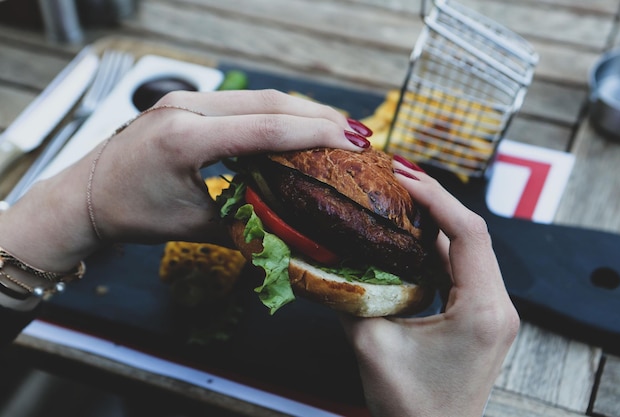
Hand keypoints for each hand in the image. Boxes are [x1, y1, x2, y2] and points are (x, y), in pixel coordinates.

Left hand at [0, 89, 369, 272]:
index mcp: (186, 138)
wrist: (84, 197)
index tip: (351, 140)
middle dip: (317, 115)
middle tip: (355, 133)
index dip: (314, 132)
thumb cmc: (131, 214)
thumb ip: (247, 224)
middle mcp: (186, 108)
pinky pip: (240, 103)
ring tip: (335, 127)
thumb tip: (291, 231)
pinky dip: (273, 113)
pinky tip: (294, 125)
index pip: (265, 128)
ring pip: (256, 97)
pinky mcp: (185, 103)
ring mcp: (184, 100)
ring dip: (298, 111)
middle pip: (268, 101)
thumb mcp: (195, 225)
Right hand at [339, 164, 518, 416]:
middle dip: (434, 201)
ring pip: (469, 249)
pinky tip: (408, 237)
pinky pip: (463, 268)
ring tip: (399, 199)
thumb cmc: (411, 409)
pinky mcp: (481, 316)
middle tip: (395, 179)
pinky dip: (437, 247)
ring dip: (436, 222)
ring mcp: (493, 311)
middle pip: (472, 234)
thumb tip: (320, 262)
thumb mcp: (372, 348)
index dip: (435, 197)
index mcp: (482, 310)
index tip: (401, 178)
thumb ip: (348, 299)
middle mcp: (498, 306)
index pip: (468, 232)